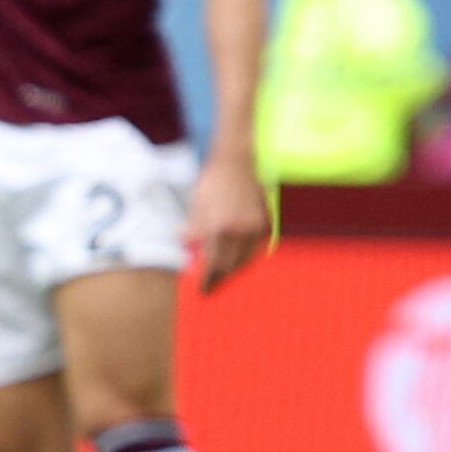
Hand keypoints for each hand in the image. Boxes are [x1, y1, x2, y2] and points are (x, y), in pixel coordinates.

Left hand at [189, 150, 273, 290]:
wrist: (239, 161)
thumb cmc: (214, 181)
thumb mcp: (197, 205)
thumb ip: (193, 229)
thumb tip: (185, 245)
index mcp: (219, 229)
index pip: (214, 266)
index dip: (208, 281)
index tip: (202, 290)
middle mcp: (240, 231)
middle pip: (231, 267)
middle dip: (220, 278)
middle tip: (211, 285)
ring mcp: (255, 227)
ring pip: (246, 260)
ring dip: (234, 269)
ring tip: (223, 273)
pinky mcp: (265, 221)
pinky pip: (256, 247)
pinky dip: (246, 256)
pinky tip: (236, 256)